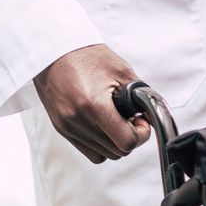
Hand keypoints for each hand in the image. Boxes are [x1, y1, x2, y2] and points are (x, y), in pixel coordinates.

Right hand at [33, 44, 150, 162]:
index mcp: (93, 105)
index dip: (141, 134)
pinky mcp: (61, 129)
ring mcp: (67, 127)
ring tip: (116, 120)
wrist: (53, 51)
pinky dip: (102, 145)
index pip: (126, 142)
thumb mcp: (122, 71)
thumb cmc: (87, 56)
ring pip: (105, 155)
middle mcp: (77, 120)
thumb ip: (141, 97)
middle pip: (118, 151)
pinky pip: (89, 152)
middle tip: (131, 119)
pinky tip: (104, 126)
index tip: (141, 120)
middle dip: (131, 137)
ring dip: (116, 142)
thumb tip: (152, 116)